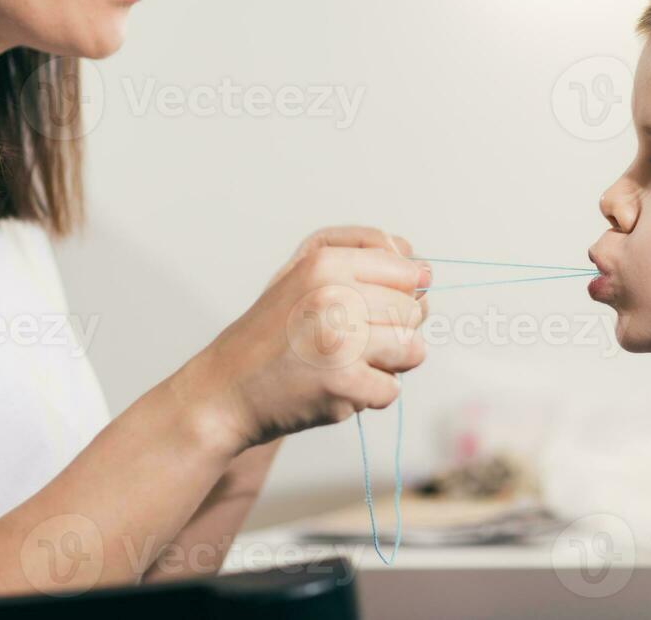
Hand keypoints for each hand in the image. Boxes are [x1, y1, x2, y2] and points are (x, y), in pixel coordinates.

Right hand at [194, 227, 430, 451]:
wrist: (224, 391)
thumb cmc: (273, 330)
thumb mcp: (305, 272)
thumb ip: (364, 254)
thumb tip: (425, 269)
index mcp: (326, 262)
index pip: (409, 270)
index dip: (398, 294)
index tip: (368, 308)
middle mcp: (333, 294)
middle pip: (414, 312)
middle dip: (392, 332)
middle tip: (349, 343)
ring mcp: (339, 340)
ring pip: (413, 350)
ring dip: (387, 365)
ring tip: (347, 364)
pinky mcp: (342, 382)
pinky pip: (392, 390)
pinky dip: (369, 396)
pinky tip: (335, 388)